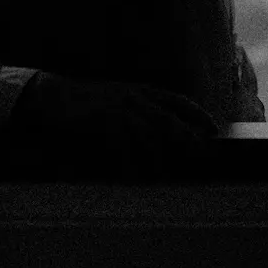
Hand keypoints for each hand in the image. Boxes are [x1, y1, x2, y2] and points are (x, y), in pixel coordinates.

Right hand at [10, 71, 219, 154]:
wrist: (54, 96)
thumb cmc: (88, 101)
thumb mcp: (120, 98)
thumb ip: (142, 111)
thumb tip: (166, 131)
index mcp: (140, 90)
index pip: (178, 101)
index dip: (197, 114)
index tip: (214, 129)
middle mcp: (134, 97)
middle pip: (168, 119)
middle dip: (187, 138)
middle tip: (201, 154)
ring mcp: (118, 109)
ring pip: (149, 135)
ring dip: (160, 156)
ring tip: (167, 175)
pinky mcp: (102, 122)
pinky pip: (123, 148)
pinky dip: (130, 164)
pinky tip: (135, 177)